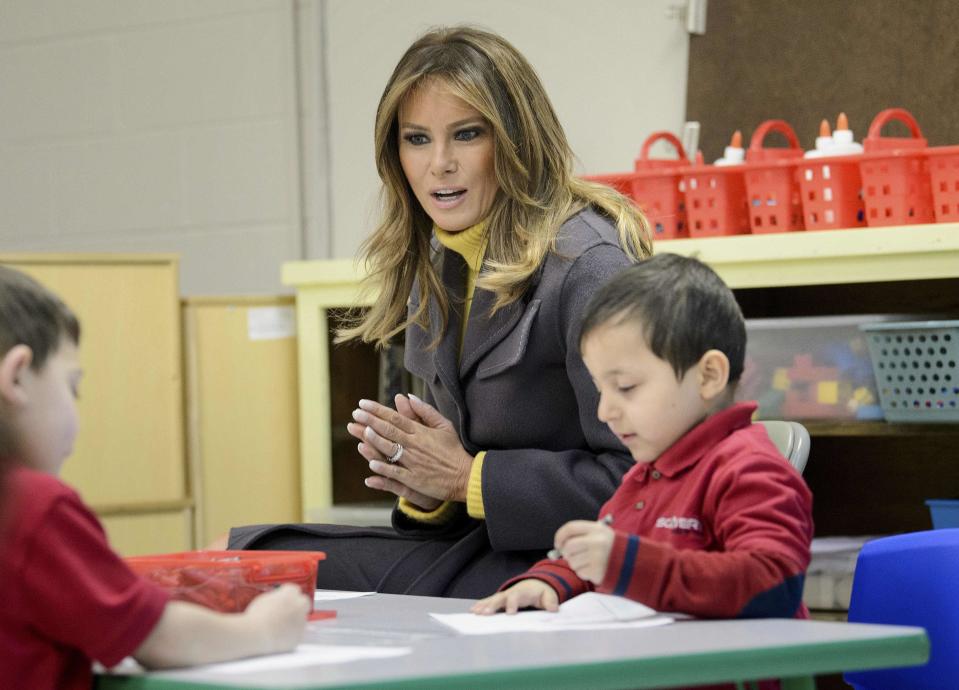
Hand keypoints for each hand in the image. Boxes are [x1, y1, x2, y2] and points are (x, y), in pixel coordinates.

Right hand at [243, 584, 310, 653]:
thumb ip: (275, 597)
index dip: (288, 595)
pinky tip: (280, 635)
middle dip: (297, 605)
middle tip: (286, 611)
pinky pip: (297, 632)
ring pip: (301, 618)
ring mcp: (301, 621)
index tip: (283, 598)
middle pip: (304, 601)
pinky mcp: (299, 635)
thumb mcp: (263, 599)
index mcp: (290, 593)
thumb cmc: (256, 617)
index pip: (294, 589)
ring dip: (294, 620)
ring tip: (278, 625)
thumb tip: (278, 600)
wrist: (255, 634)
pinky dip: (291, 634)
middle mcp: (299, 605)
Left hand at [346, 394, 473, 503]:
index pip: (395, 418)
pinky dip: (384, 468)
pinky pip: (396, 472)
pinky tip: (372, 464)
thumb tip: (409, 396)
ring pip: (391, 449)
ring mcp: (414, 462)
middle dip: (371, 421)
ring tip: (362, 431)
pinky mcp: (415, 479)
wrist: (465, 475)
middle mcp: (415, 445)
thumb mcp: (444, 426)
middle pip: (389, 430)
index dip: (378, 410)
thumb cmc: (454, 450)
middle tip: (356, 413)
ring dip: (375, 440)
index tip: (363, 404)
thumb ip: (426, 411)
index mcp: (421, 432)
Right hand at [471, 579, 558, 614]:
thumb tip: (553, 609)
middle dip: (492, 605)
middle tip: (484, 614)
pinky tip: (473, 611)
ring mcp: (504, 596)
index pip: (516, 596)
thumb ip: (550, 602)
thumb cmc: (542, 592)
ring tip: (475, 612)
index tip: (510, 613)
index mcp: (523, 592)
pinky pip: (489, 602)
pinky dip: (481, 605)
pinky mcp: (500, 600)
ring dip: (483, 605)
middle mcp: (511, 592)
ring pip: (492, 600)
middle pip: (500, 598)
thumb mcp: (549, 596)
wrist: (536, 584)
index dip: (512, 603)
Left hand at [554, 520, 614, 584]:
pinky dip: (583, 573)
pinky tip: (594, 570)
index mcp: (597, 529)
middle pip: (568, 546)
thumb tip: (558, 547)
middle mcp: (597, 541)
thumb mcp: (600, 535)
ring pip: (572, 561)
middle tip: (572, 556)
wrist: (634, 563)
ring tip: (588, 563)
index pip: (570, 528)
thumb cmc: (611, 548)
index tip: (558, 544)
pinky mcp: (598, 571)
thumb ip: (581, 537)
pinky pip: (580, 573)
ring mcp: (597, 557)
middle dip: (567, 553)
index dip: (560, 536)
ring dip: (576, 564)